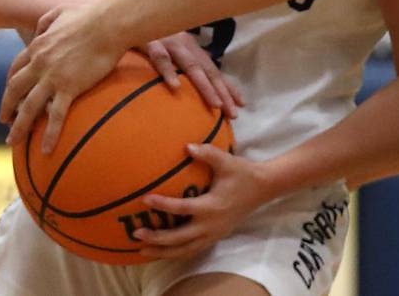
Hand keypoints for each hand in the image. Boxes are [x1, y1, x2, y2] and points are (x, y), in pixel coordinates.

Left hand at [0, 1, 124, 152]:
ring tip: (13, 141)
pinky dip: (48, 134)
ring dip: (18, 127)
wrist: (109, 23)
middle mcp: (39, 64)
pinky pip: (55, 115)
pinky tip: (45, 150)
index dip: (11, 83)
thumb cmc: (91, 15)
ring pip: (28, 107)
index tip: (11, 94)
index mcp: (38, 46)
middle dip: (7, 107)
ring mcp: (52, 77)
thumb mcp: (62, 11)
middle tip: (4, 121)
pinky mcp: (69, 87)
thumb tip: (39, 27)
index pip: (16, 69)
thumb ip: (47, 19)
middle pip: (14, 90)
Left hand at [135, 145, 271, 257]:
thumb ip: (207, 153)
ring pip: (183, 249)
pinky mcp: (215, 237)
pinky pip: (191, 250)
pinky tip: (163, 250)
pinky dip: (175, 252)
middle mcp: (210, 225)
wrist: (263, 188)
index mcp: (211, 206)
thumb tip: (187, 146)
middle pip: (178, 238)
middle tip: (136, 233)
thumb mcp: (226, 161)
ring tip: (142, 249)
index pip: (182, 208)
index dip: (163, 205)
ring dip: (162, 251)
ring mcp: (213, 234)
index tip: (145, 199)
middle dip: (156, 237)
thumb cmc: (242, 173)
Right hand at [142, 33, 243, 118]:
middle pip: (208, 71)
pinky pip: (161, 59)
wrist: (129, 13)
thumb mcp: (169, 47)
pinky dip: (169, 73)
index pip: (214, 70)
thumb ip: (181, 62)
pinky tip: (175, 88)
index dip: (228, 86)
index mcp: (191, 48)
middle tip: (234, 113)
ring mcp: (170, 43)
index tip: (242, 103)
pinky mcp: (151, 42)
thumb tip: (191, 83)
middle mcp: (185, 45)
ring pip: (191, 67)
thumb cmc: (149, 33)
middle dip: (223, 92)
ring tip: (215, 104)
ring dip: (205, 86)